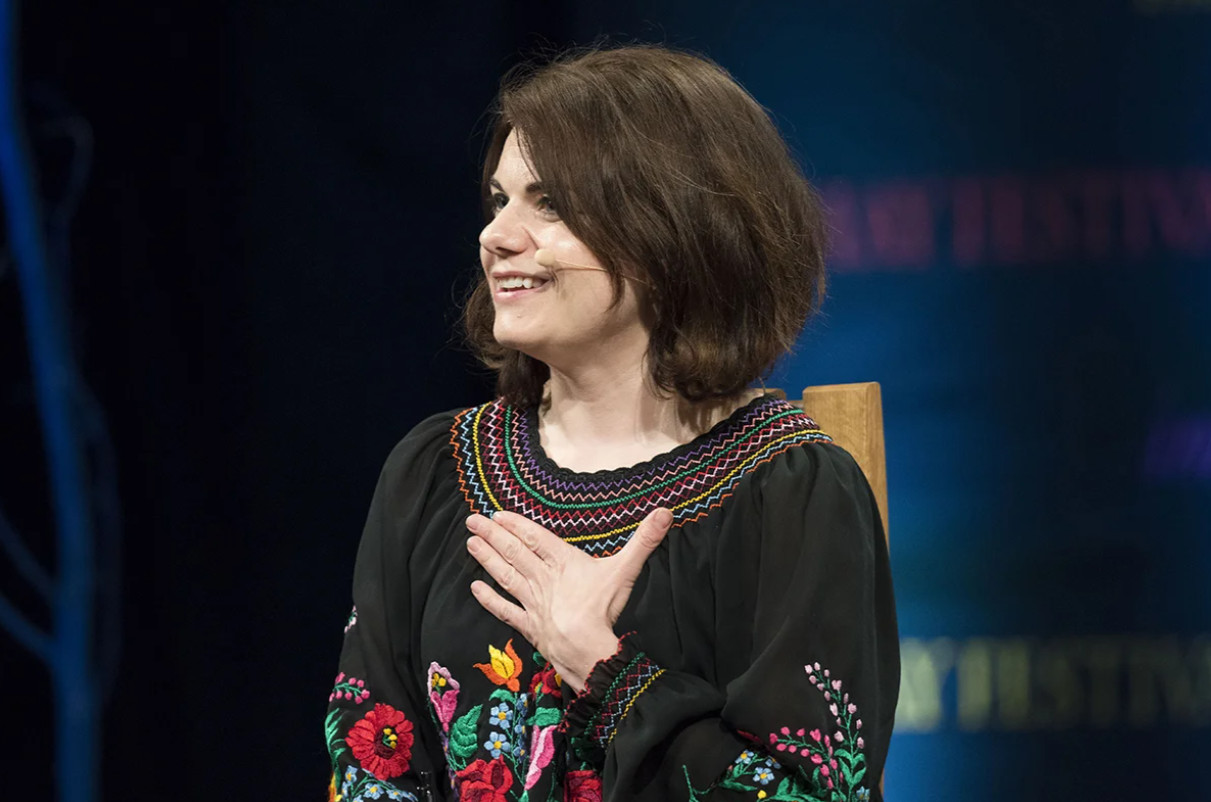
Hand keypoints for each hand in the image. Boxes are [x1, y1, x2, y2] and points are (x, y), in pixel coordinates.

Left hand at [465, 507, 673, 691]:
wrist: (586, 647)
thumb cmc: (604, 608)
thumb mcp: (626, 569)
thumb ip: (644, 540)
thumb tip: (666, 512)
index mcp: (563, 562)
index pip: (535, 538)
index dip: (516, 525)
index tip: (496, 514)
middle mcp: (542, 579)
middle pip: (514, 553)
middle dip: (492, 536)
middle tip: (471, 521)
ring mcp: (533, 603)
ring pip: (506, 576)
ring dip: (487, 559)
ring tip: (469, 544)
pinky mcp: (529, 626)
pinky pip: (505, 610)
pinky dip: (490, 599)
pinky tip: (475, 588)